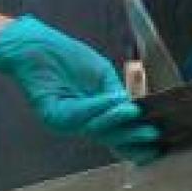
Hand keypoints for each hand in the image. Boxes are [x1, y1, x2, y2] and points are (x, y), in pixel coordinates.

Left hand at [0, 16, 161, 164]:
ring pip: (95, 127)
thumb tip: (135, 111)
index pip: (117, 133)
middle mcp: (80, 122)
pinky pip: (79, 114)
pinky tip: (114, 102)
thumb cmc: (67, 56)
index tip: (157, 146)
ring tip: (135, 114)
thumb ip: (115, 94)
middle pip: (109, 136)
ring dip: (117, 122)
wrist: (34, 44)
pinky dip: (98, 109)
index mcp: (93, 115)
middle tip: (152, 135)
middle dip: (131, 136)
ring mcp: (66, 120)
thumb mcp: (101, 75)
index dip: (135, 140)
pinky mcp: (53, 113)